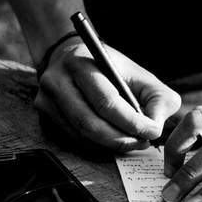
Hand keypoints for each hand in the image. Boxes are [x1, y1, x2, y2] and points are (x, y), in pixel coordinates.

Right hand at [36, 39, 181, 152]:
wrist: (68, 56)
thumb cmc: (107, 68)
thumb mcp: (138, 73)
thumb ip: (157, 97)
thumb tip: (155, 127)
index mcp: (80, 63)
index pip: (106, 102)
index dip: (131, 122)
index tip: (151, 132)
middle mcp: (57, 82)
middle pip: (90, 124)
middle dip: (120, 139)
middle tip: (141, 142)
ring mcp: (46, 101)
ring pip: (81, 136)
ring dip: (109, 145)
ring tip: (130, 142)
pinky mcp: (44, 117)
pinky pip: (73, 140)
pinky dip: (96, 146)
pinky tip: (111, 140)